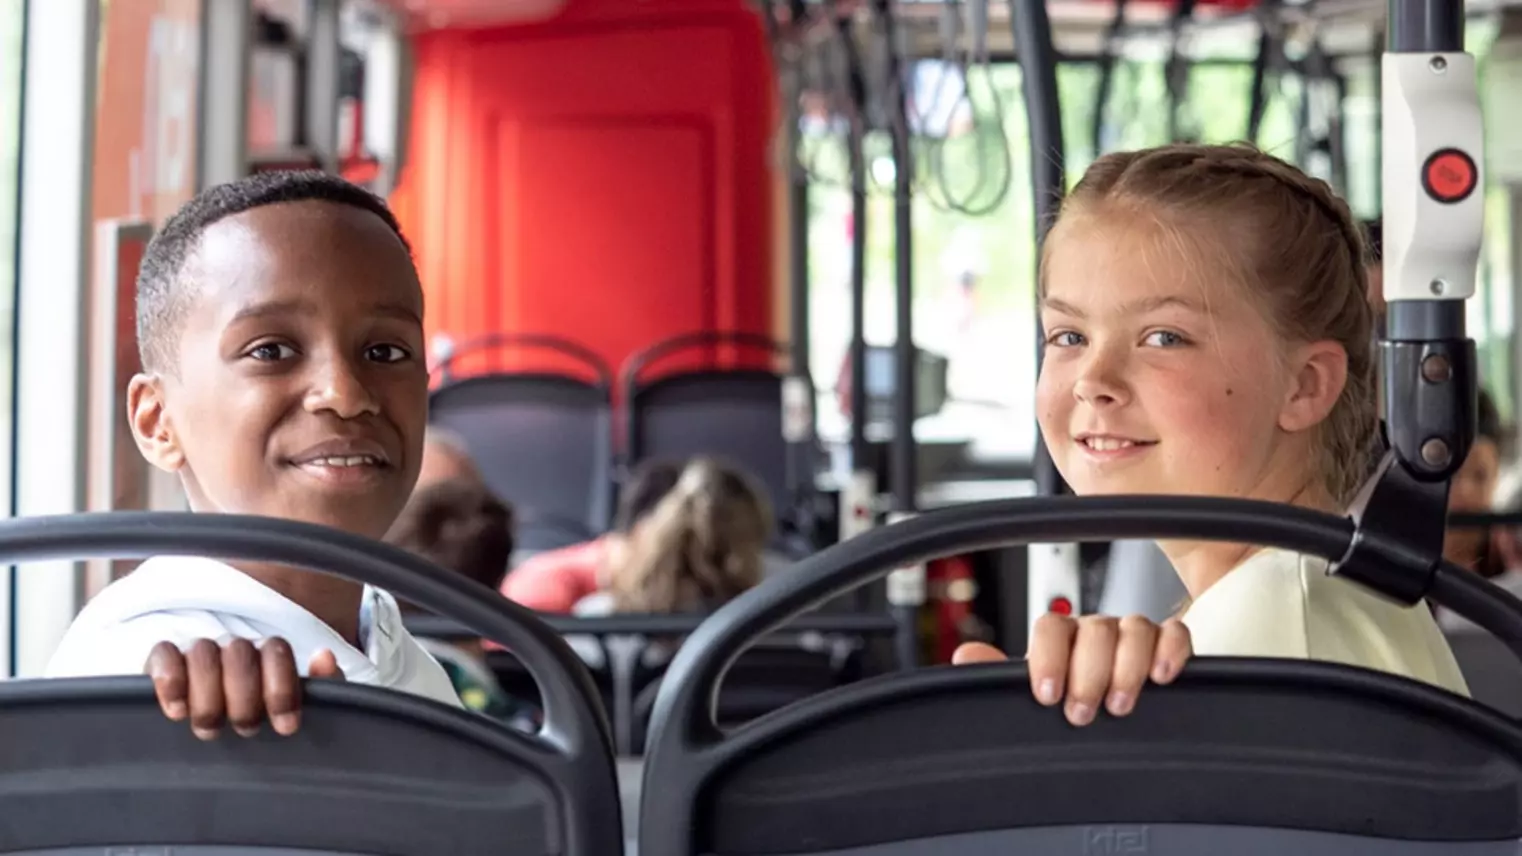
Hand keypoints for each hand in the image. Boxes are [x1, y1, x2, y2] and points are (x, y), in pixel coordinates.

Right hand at [145, 637, 345, 739]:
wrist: (222, 739)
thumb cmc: (268, 724)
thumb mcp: (302, 711)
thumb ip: (325, 686)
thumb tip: (324, 657)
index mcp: (270, 656)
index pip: (277, 651)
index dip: (281, 689)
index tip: (286, 728)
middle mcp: (235, 649)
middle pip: (240, 653)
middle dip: (244, 697)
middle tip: (245, 729)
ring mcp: (199, 654)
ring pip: (202, 653)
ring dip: (208, 695)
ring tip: (210, 729)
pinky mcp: (164, 664)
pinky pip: (163, 654)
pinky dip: (169, 679)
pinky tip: (176, 711)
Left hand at [952, 614, 1190, 726]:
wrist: (1111, 712)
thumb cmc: (1069, 701)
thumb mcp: (1033, 693)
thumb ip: (999, 676)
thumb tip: (965, 657)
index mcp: (1061, 639)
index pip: (1052, 628)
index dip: (1048, 657)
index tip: (1047, 695)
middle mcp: (1096, 633)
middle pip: (1095, 629)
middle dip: (1088, 673)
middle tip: (1081, 712)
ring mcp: (1132, 637)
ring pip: (1135, 628)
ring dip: (1127, 667)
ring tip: (1119, 704)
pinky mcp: (1168, 646)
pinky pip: (1175, 633)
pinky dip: (1170, 651)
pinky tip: (1162, 677)